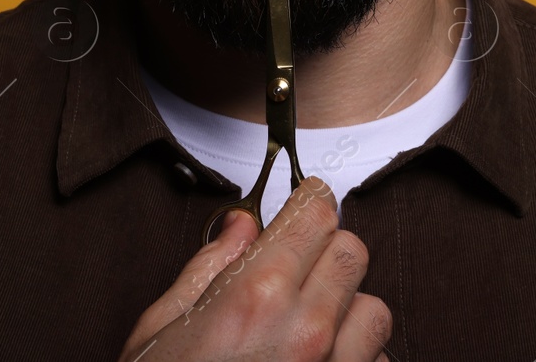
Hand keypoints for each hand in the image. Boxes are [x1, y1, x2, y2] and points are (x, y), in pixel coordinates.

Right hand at [117, 176, 391, 360]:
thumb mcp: (159, 331)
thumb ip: (206, 268)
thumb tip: (239, 225)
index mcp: (255, 296)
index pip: (316, 214)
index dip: (310, 204)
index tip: (305, 204)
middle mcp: (308, 331)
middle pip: (354, 252)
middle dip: (327, 252)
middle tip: (297, 268)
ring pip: (377, 311)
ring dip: (349, 313)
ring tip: (310, 331)